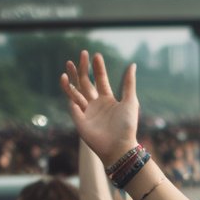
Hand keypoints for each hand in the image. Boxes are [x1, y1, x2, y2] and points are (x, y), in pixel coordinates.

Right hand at [61, 51, 138, 166]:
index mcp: (108, 99)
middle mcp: (95, 104)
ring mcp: (86, 111)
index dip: (98, 68)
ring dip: (72, 77)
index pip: (100, 80)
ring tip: (68, 64)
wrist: (119, 146)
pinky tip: (67, 81)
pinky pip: (72, 104)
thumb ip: (129, 84)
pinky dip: (69, 92)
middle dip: (83, 68)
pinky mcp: (79, 119)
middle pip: (86, 82)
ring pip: (75, 90)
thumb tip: (132, 65)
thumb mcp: (130, 101)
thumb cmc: (127, 126)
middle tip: (82, 53)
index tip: (96, 55)